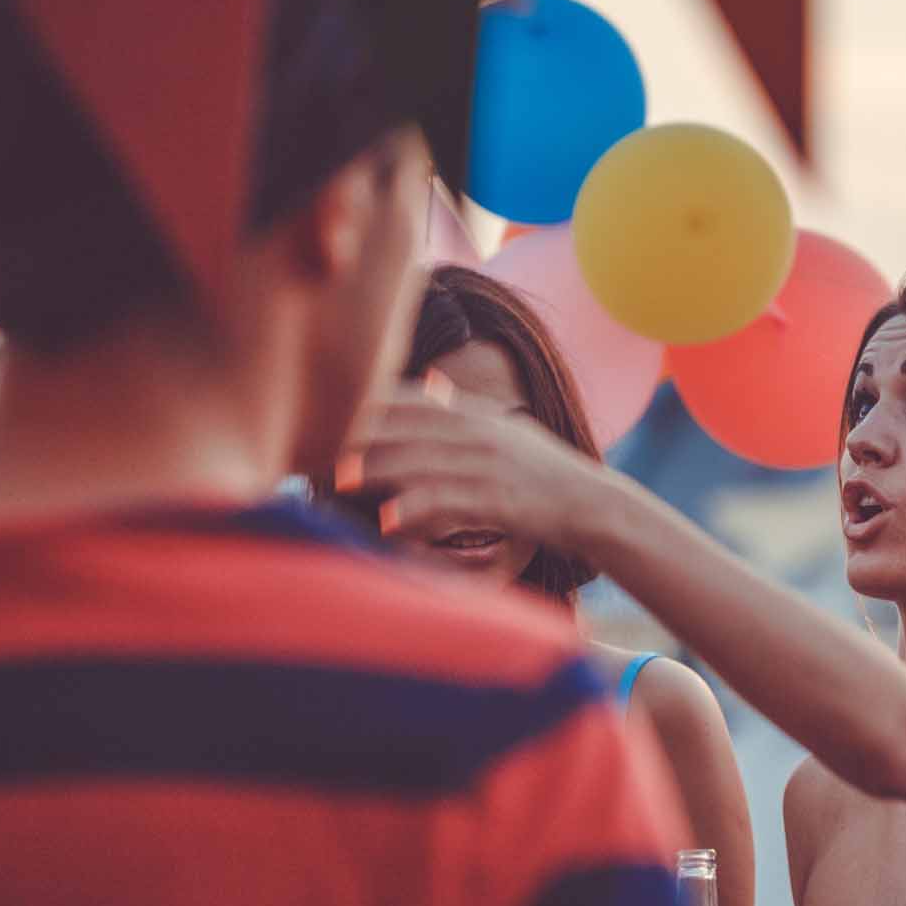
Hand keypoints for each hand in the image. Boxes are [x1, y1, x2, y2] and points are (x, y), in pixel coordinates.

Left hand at [337, 376, 614, 551]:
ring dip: (379, 470)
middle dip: (361, 437)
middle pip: (408, 429)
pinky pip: (449, 503)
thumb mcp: (506, 430)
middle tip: (314, 447)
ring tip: (340, 479)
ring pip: (422, 463)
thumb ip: (465, 410)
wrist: (590, 504)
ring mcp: (488, 465)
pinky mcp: (498, 500)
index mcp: (475, 415)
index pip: (413, 400)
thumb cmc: (542, 472)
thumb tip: (434, 383)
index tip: (328, 411)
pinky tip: (389, 522)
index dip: (370, 404)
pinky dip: (417, 511)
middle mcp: (479, 433)